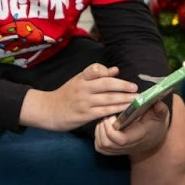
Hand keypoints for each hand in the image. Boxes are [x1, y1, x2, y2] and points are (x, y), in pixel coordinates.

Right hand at [23, 62, 137, 131]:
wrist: (48, 110)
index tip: (117, 73)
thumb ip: (97, 76)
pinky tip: (125, 111)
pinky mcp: (85, 115)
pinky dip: (116, 110)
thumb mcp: (79, 81)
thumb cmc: (66, 95)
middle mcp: (83, 88)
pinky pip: (104, 112)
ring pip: (108, 99)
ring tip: (136, 100)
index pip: (95, 69)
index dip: (106, 70)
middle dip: (123, 86)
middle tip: (136, 89)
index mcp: (81, 78)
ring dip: (124, 100)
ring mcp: (84, 102)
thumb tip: (115, 70)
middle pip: (106, 84)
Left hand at [94, 99, 171, 157]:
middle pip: (107, 144)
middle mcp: (128, 146)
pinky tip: (103, 126)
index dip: (111, 129)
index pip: (120, 140)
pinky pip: (100, 147)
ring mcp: (119, 149)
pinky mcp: (113, 150)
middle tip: (107, 116)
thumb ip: (160, 110)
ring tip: (105, 120)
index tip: (111, 116)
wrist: (154, 137)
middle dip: (103, 128)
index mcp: (137, 136)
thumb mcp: (160, 115)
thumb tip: (158, 103)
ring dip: (99, 131)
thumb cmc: (155, 123)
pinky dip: (97, 137)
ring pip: (101, 146)